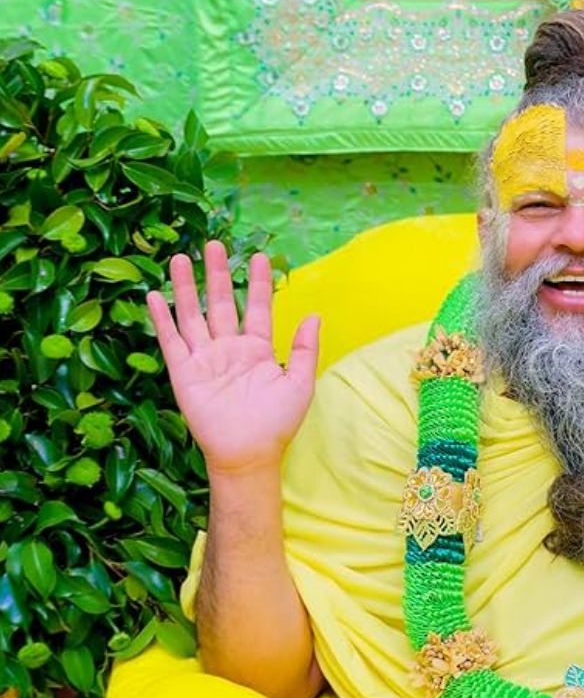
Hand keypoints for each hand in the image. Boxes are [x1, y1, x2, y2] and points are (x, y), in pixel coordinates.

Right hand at [147, 242, 319, 475]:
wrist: (248, 453)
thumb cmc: (277, 423)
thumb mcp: (300, 383)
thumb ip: (306, 349)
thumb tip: (314, 314)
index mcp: (258, 350)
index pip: (257, 308)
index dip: (258, 283)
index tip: (259, 256)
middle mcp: (230, 349)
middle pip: (222, 303)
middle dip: (218, 274)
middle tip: (214, 245)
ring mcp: (205, 358)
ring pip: (193, 314)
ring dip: (187, 287)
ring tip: (182, 258)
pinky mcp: (184, 371)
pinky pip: (171, 340)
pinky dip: (162, 318)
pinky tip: (155, 295)